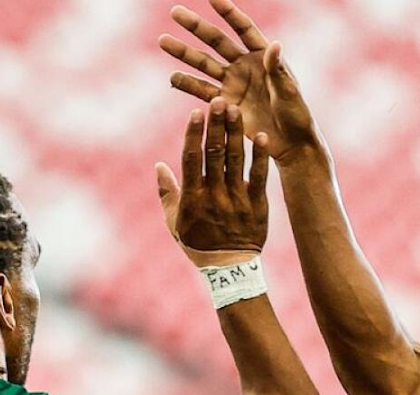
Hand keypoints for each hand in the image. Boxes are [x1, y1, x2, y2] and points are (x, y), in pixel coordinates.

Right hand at [155, 98, 269, 266]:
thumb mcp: (174, 222)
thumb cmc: (197, 243)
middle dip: (216, 126)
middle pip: (215, 154)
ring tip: (236, 110)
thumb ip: (166, 193)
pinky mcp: (257, 206)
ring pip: (236, 161)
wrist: (228, 269)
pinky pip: (260, 178)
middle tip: (219, 101)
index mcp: (192, 197)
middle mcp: (214, 196)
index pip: (192, 159)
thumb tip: (159, 166)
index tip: (196, 112)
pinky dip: (260, 157)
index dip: (193, 134)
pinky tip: (260, 137)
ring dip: (236, 134)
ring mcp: (237, 200)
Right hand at [159, 0, 317, 159]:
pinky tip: (172, 77)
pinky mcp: (224, 103)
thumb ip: (277, 69)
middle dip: (196, 26)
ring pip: (204, 63)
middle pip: (216, 41)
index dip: (228, 12)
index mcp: (262, 56)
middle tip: (175, 12)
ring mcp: (232, 83)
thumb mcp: (289, 91)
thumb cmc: (296, 115)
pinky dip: (187, 84)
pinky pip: (202, 91)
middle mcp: (244, 65)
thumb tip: (275, 44)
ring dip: (184, 53)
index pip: (243, 29)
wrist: (290, 143)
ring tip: (163, 41)